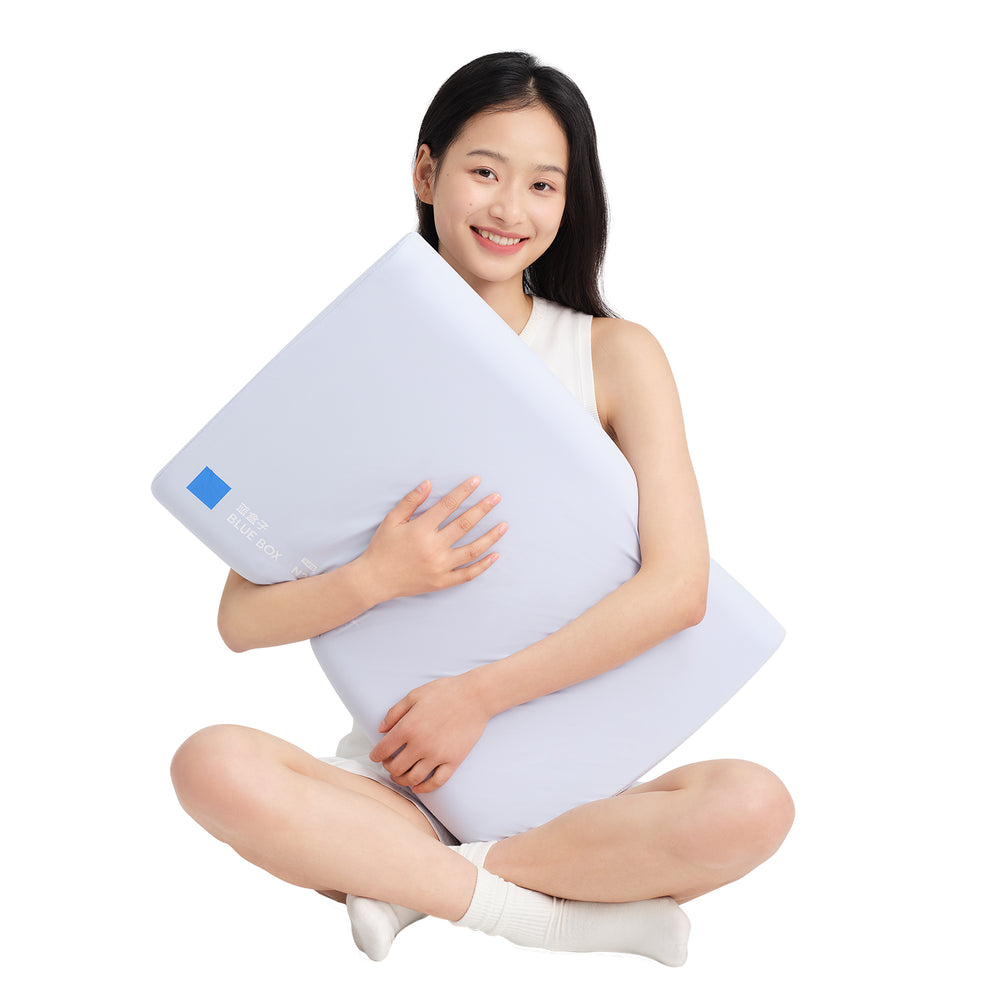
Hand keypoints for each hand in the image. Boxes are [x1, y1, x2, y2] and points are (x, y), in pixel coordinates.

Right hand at [358, 477, 506, 603]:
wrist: (374, 580)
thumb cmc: (382, 547)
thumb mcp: (392, 521)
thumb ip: (411, 501)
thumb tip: (428, 483)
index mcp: (421, 530)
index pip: (448, 506)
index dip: (463, 491)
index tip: (477, 481)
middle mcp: (433, 548)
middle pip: (464, 524)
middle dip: (482, 509)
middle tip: (496, 498)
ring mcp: (440, 567)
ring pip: (472, 550)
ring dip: (490, 537)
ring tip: (504, 525)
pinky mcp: (442, 582)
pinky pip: (467, 574)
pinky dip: (483, 565)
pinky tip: (495, 555)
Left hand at [369, 674, 490, 791]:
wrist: (475, 696)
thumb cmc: (445, 692)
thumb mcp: (414, 695)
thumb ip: (394, 712)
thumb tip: (380, 730)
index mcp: (408, 727)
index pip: (383, 750)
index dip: (375, 755)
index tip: (375, 756)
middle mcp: (420, 745)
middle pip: (396, 768)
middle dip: (388, 768)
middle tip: (389, 764)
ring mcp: (438, 755)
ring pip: (413, 778)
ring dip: (402, 780)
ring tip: (400, 776)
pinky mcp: (453, 761)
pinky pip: (436, 782)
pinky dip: (425, 788)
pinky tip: (418, 787)